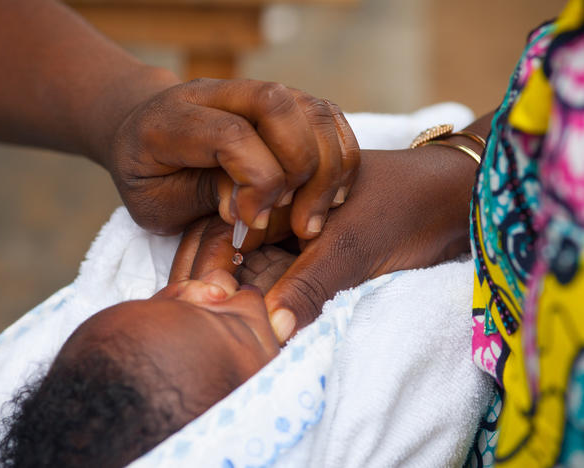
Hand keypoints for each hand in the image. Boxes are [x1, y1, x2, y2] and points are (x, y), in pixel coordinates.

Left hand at [103, 78, 358, 237]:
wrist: (142, 133)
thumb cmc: (148, 177)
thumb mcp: (156, 203)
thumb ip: (202, 199)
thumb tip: (253, 208)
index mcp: (173, 118)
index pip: (231, 134)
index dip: (255, 181)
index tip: (252, 222)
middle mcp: (217, 93)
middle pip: (279, 105)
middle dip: (299, 167)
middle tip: (293, 219)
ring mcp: (254, 92)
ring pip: (313, 108)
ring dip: (327, 167)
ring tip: (314, 216)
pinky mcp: (283, 102)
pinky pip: (328, 118)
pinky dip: (340, 157)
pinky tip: (328, 197)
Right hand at [170, 145, 475, 342]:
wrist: (456, 198)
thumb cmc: (405, 205)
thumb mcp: (354, 243)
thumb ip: (310, 283)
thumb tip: (272, 329)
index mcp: (278, 193)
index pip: (224, 231)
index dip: (210, 267)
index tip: (208, 304)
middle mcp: (282, 218)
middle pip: (237, 257)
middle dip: (224, 289)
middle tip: (215, 327)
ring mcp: (300, 242)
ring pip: (262, 275)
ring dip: (250, 302)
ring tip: (234, 337)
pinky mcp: (320, 262)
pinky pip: (290, 286)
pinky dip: (279, 307)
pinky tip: (269, 332)